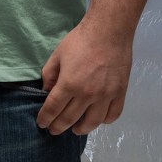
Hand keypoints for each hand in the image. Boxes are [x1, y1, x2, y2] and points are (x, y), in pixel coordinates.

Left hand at [36, 20, 132, 135]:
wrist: (108, 31)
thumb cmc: (80, 40)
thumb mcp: (57, 55)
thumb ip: (49, 74)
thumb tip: (46, 91)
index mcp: (69, 84)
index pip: (53, 108)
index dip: (45, 118)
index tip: (42, 123)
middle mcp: (87, 94)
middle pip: (69, 118)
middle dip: (58, 127)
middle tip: (53, 130)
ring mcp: (105, 96)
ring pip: (92, 122)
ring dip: (81, 129)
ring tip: (75, 130)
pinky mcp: (119, 93)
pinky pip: (112, 115)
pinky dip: (104, 121)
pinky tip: (97, 119)